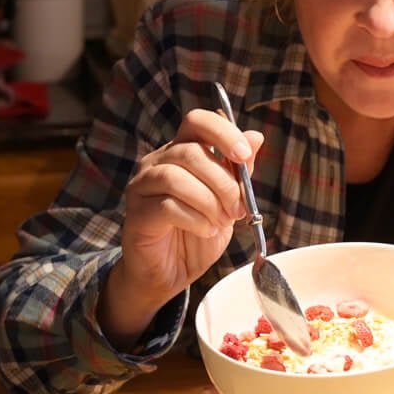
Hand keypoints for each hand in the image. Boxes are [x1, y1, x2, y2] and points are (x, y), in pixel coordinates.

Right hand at [98, 108, 264, 348]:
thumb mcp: (229, 199)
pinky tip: (206, 230)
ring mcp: (142, 186)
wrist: (171, 272)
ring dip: (209, 201)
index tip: (245, 155)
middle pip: (190, 151)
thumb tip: (256, 136)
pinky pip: (167, 206)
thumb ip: (239, 170)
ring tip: (222, 221)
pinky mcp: (136, 213)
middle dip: (223, 181)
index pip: (197, 121)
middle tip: (238, 208)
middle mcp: (157, 162)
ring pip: (175, 177)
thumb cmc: (200, 231)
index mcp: (181, 150)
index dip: (223, 133)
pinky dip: (195, 218)